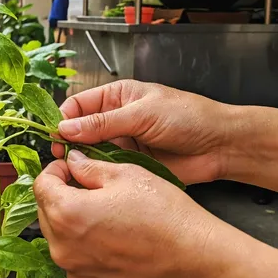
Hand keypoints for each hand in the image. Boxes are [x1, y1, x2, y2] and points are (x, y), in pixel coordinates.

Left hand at [34, 151, 247, 277]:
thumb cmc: (167, 219)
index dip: (55, 170)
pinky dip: (86, 246)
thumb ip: (91, 167)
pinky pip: (77, 260)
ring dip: (73, 221)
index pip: (42, 184)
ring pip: (60, 237)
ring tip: (105, 211)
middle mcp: (65, 248)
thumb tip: (75, 163)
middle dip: (62, 194)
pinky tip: (113, 235)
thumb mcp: (127, 175)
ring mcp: (77, 272)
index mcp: (68, 214)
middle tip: (87, 185)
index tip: (68, 166)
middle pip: (46, 212)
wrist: (196, 261)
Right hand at [53, 80, 232, 184]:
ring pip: (91, 152)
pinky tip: (93, 180)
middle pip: (80, 131)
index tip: (57, 136)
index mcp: (117, 97)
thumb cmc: (188, 117)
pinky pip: (107, 170)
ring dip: (83, 160)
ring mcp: (123, 143)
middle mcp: (116, 119)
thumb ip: (103, 123)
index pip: (78, 105)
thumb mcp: (142, 114)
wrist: (220, 145)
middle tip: (63, 157)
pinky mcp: (131, 165)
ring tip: (77, 171)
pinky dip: (98, 175)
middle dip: (69, 143)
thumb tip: (66, 127)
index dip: (65, 119)